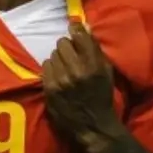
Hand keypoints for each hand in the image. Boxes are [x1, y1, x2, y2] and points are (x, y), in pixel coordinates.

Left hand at [41, 21, 117, 139]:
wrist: (92, 126)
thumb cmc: (101, 97)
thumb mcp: (106, 72)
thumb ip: (95, 50)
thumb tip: (82, 26)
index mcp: (95, 66)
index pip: (80, 36)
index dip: (75, 30)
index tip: (74, 28)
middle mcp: (77, 71)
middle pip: (62, 43)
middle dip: (66, 47)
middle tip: (71, 56)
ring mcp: (61, 80)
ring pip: (52, 54)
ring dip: (58, 59)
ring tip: (64, 68)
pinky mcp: (50, 89)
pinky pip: (45, 66)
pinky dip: (51, 69)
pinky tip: (58, 76)